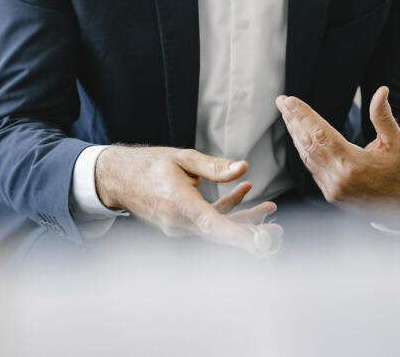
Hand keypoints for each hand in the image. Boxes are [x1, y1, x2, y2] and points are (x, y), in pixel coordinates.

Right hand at [95, 146, 281, 254]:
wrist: (119, 179)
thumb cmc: (150, 165)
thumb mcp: (183, 158)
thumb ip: (214, 166)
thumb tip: (243, 168)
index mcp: (179, 204)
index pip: (212, 225)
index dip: (237, 234)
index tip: (258, 241)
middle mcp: (179, 221)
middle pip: (221, 231)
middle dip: (251, 232)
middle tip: (279, 231)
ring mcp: (179, 226)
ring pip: (218, 227)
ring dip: (244, 219)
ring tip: (271, 206)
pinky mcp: (181, 224)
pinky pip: (208, 221)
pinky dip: (227, 209)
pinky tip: (244, 190)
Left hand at [277, 86, 399, 228]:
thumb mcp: (396, 142)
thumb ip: (383, 117)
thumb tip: (381, 91)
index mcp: (353, 164)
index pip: (321, 134)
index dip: (304, 115)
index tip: (290, 100)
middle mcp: (338, 178)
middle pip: (308, 144)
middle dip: (293, 120)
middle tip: (282, 102)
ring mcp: (332, 189)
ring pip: (306, 157)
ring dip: (295, 134)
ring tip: (287, 115)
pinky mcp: (331, 195)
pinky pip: (312, 169)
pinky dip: (304, 150)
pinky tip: (300, 136)